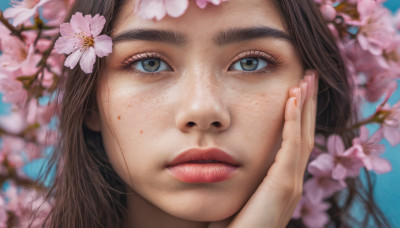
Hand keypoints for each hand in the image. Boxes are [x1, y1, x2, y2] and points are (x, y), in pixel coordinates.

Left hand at [210, 71, 318, 227]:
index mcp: (281, 180)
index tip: (296, 88)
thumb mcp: (238, 193)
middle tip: (309, 75)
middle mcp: (291, 179)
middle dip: (307, 103)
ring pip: (303, 135)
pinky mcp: (283, 186)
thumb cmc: (231, 225)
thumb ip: (241, 173)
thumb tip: (228, 155)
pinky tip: (291, 98)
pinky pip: (291, 146)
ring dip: (304, 105)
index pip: (294, 139)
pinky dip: (293, 121)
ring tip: (306, 78)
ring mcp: (290, 183)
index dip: (298, 114)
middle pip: (304, 132)